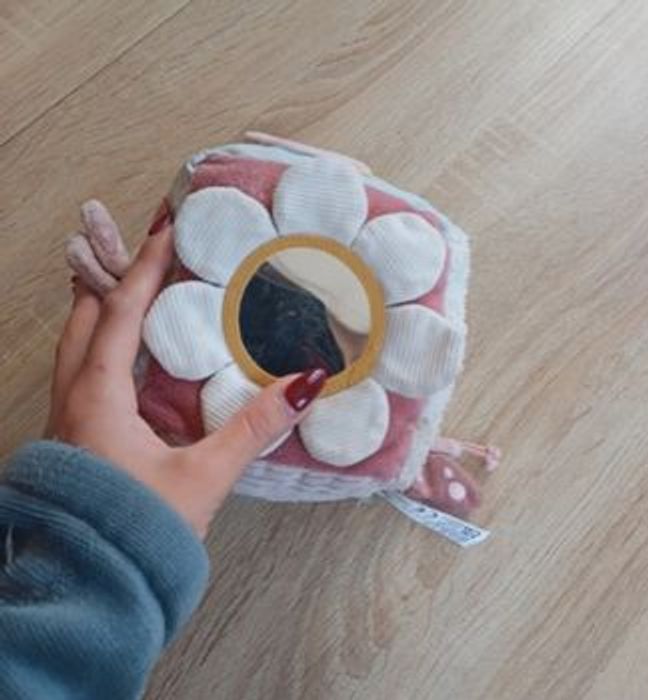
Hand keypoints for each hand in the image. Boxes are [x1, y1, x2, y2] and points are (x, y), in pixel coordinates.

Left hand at [49, 212, 325, 537]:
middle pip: (86, 317)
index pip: (120, 312)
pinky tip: (125, 356)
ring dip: (101, 308)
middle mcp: (75, 397)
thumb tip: (304, 385)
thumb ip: (253, 428)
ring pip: (77, 344)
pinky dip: (101, 343)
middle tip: (136, 247)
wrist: (89, 588)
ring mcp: (68, 417)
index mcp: (99, 395)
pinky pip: (82, 371)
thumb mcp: (202, 476)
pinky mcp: (75, 436)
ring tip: (128, 286)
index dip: (143, 267)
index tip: (163, 230)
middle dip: (110, 276)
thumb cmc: (136, 531)